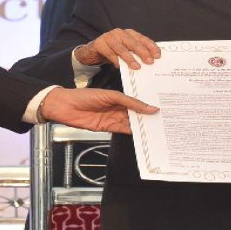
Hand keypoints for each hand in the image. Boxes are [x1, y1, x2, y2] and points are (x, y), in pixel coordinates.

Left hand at [40, 87, 158, 134]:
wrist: (65, 107)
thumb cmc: (86, 96)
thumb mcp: (111, 96)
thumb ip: (131, 103)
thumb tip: (150, 108)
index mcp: (119, 96)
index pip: (137, 101)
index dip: (149, 104)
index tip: (163, 106)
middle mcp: (118, 107)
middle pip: (136, 113)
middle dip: (148, 116)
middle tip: (164, 119)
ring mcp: (113, 117)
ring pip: (131, 122)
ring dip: (142, 125)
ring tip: (157, 127)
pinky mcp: (108, 127)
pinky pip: (123, 130)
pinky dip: (132, 132)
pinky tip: (143, 133)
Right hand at [74, 28, 159, 69]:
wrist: (92, 51)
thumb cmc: (112, 51)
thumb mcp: (125, 50)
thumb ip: (135, 53)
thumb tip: (150, 61)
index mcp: (129, 33)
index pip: (143, 39)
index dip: (151, 47)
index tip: (158, 56)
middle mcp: (120, 33)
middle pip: (133, 42)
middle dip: (143, 52)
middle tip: (149, 62)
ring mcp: (109, 37)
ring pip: (122, 48)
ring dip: (130, 58)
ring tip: (136, 67)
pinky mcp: (99, 43)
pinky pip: (109, 53)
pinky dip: (115, 60)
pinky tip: (120, 66)